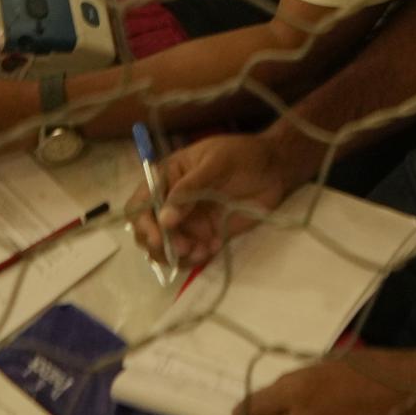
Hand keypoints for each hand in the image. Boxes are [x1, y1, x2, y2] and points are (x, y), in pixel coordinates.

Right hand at [134, 131, 297, 271]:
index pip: (140, 203)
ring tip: (200, 251)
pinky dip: (194, 259)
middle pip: (146, 231)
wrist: (275, 170)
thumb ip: (190, 188)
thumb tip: (165, 219)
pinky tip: (211, 249)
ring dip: (175, 256)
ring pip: (165, 248)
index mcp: (167, 177)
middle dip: (159, 244)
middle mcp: (171, 202)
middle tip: (183, 248)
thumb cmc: (244, 156)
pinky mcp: (204, 236)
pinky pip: (189, 255)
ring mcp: (187, 221)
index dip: (142, 222)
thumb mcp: (217, 162)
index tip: (158, 236)